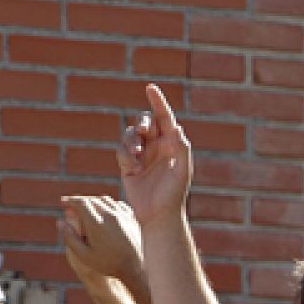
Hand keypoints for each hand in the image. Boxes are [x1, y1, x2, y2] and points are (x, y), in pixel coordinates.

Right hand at [61, 193, 143, 288]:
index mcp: (96, 223)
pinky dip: (108, 205)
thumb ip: (70, 238)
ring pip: (105, 200)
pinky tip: (105, 211)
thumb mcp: (84, 255)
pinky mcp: (132, 218)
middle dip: (80, 201)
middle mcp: (110, 215)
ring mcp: (123, 215)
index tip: (63, 202)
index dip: (70, 200)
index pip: (81, 203)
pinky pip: (118, 205)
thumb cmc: (107, 264)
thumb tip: (60, 222)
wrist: (134, 268)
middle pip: (91, 200)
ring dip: (93, 201)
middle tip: (72, 208)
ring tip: (87, 208)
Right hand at [117, 83, 192, 225]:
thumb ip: (181, 149)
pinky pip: (121, 151)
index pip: (165, 117)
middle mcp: (156, 146)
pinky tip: (132, 169)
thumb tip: (177, 128)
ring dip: (131, 142)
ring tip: (135, 157)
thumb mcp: (182, 171)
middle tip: (144, 133)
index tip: (150, 87)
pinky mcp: (127, 165)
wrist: (158, 215)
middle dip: (142, 124)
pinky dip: (125, 156)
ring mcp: (141, 155)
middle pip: (145, 122)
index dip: (158, 101)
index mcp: (171, 143)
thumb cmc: (174, 194)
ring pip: (130, 135)